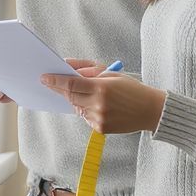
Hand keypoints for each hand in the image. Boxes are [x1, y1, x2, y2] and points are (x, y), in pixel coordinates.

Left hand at [41, 71, 166, 134]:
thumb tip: (67, 66)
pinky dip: (86, 110)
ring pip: (77, 107)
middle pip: (71, 96)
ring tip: (91, 94)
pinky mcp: (101, 129)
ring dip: (77, 100)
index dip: (55, 81)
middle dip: (62, 89)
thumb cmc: (132, 89)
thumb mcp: (111, 73)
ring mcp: (99, 118)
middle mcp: (98, 104)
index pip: (71, 83)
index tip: (44, 78)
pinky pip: (85, 117)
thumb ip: (87, 69)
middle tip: (55, 83)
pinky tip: (100, 106)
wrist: (151, 111)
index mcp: (101, 87)